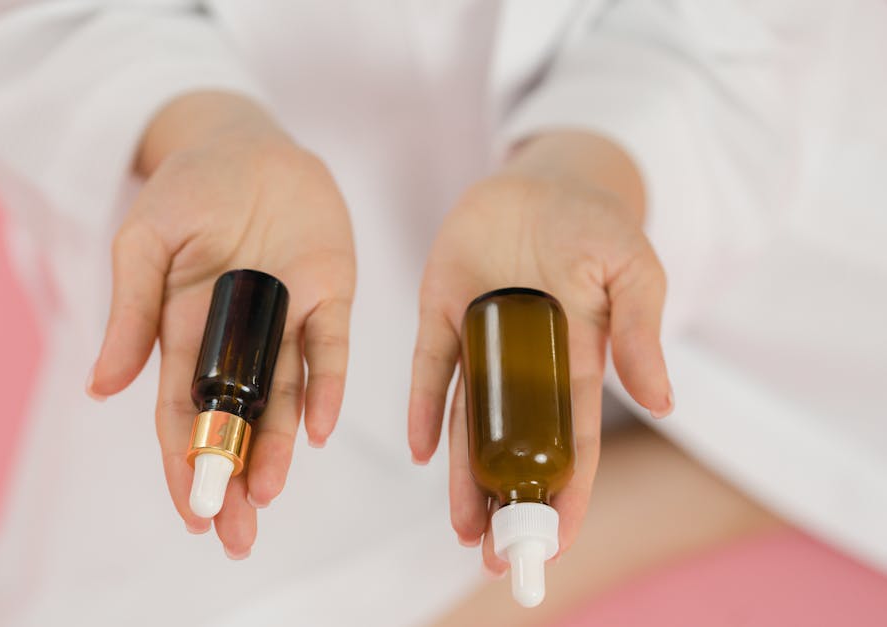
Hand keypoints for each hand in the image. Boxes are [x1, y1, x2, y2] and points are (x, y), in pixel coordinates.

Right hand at [86, 92, 354, 557]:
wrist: (248, 142)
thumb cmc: (189, 190)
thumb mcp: (144, 243)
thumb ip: (132, 312)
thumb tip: (100, 389)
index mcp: (187, 332)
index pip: (183, 411)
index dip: (184, 461)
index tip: (190, 510)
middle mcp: (240, 340)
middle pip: (237, 422)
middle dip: (232, 478)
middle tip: (232, 535)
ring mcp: (287, 321)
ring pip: (285, 400)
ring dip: (275, 450)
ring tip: (266, 496)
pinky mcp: (329, 296)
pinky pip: (330, 350)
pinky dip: (326, 389)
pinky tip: (317, 430)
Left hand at [408, 131, 671, 574]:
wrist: (544, 178)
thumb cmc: (597, 225)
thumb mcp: (634, 272)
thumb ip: (640, 332)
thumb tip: (663, 403)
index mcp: (577, 362)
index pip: (572, 441)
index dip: (568, 491)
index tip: (556, 539)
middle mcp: (525, 364)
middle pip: (512, 445)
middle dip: (506, 501)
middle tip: (495, 554)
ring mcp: (481, 339)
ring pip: (467, 421)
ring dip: (462, 475)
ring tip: (462, 529)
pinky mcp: (442, 311)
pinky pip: (431, 367)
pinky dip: (425, 408)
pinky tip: (420, 450)